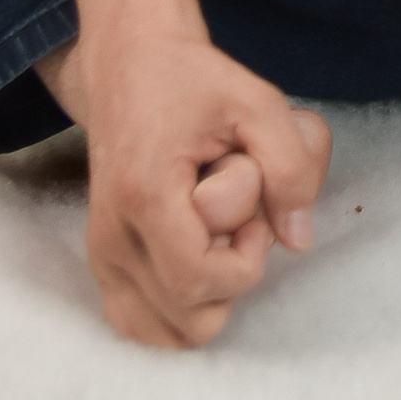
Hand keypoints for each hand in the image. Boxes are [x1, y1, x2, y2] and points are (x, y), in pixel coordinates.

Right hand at [66, 27, 328, 346]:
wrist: (131, 67)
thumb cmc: (195, 81)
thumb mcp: (259, 102)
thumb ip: (290, 166)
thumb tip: (299, 240)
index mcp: (144, 198)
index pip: (199, 281)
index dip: (245, 259)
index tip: (255, 213)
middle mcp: (111, 240)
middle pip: (190, 318)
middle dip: (231, 277)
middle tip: (237, 222)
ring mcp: (101, 258)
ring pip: (168, 331)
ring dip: (209, 294)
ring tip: (217, 236)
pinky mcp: (102, 264)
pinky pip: (142, 322)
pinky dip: (180, 303)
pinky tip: (198, 254)